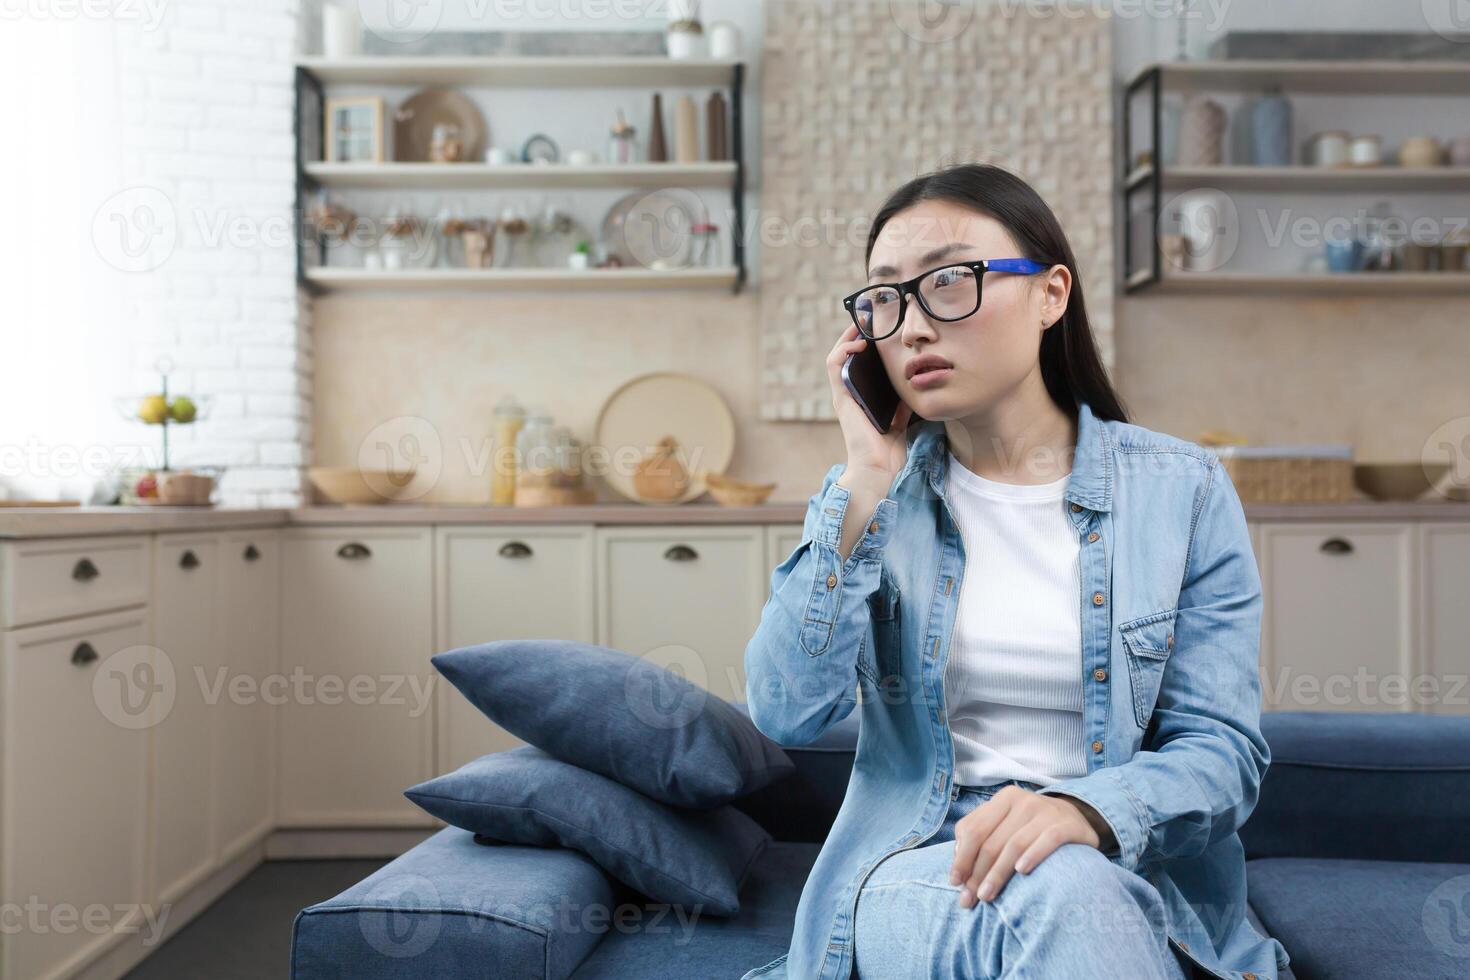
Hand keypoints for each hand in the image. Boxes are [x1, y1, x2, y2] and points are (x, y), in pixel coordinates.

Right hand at [826, 321, 912, 483]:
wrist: (878, 470)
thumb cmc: (888, 453)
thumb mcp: (900, 421)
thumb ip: (902, 404)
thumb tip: (914, 388)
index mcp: (860, 399)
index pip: (857, 364)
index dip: (864, 344)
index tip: (877, 328)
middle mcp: (848, 395)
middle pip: (845, 356)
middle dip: (855, 333)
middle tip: (868, 316)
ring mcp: (843, 396)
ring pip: (836, 356)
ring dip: (846, 336)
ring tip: (860, 322)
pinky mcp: (841, 398)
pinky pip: (835, 367)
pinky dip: (843, 350)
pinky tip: (858, 341)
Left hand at [947, 786, 1101, 907]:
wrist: (1078, 818)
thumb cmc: (1032, 827)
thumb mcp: (1006, 824)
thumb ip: (981, 838)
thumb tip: (958, 865)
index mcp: (1003, 799)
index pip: (973, 830)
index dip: (961, 857)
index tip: (955, 883)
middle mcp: (1022, 801)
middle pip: (991, 841)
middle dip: (976, 874)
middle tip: (969, 899)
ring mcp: (1045, 811)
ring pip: (1014, 845)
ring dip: (997, 874)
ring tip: (987, 896)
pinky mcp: (1067, 825)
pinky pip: (1047, 840)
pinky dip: (1032, 855)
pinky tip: (1021, 871)